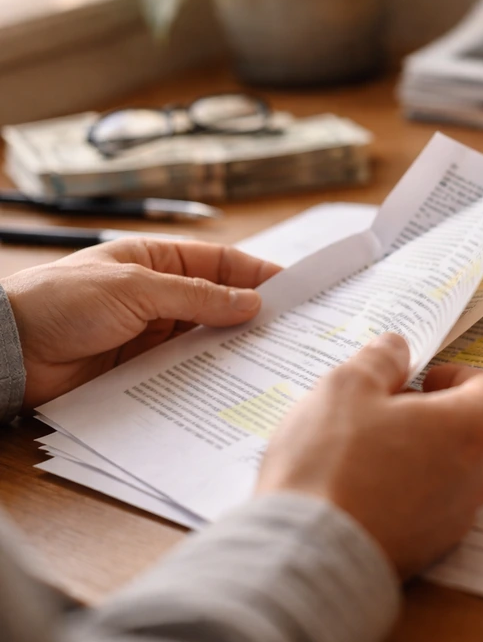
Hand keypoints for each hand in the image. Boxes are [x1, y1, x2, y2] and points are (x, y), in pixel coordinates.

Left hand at [2, 238, 280, 407]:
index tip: (296, 288)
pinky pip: (185, 369)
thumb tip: (250, 303)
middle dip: (252, 314)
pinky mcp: (143, 369)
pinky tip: (232, 381)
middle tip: (291, 330)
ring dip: (232, 346)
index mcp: (156, 260)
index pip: (220, 263)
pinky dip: (208, 374)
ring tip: (270, 357)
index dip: (258, 274)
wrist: (8, 352)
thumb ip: (195, 297)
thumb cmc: (61, 302)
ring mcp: (152, 333)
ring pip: (206, 338)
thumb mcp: (135, 288)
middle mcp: (159, 295)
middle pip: (218, 302)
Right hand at [257, 333, 482, 578]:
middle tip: (383, 413)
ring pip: (449, 473)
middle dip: (433, 417)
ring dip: (419, 456)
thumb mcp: (345, 386)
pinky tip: (360, 492)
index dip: (460, 376)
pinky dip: (405, 495)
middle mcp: (475, 478)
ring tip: (364, 454)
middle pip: (470, 433)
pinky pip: (428, 510)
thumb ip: (380, 359)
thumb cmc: (331, 463)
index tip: (425, 379)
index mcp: (468, 430)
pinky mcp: (429, 553)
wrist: (305, 552)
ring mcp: (454, 521)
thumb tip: (397, 348)